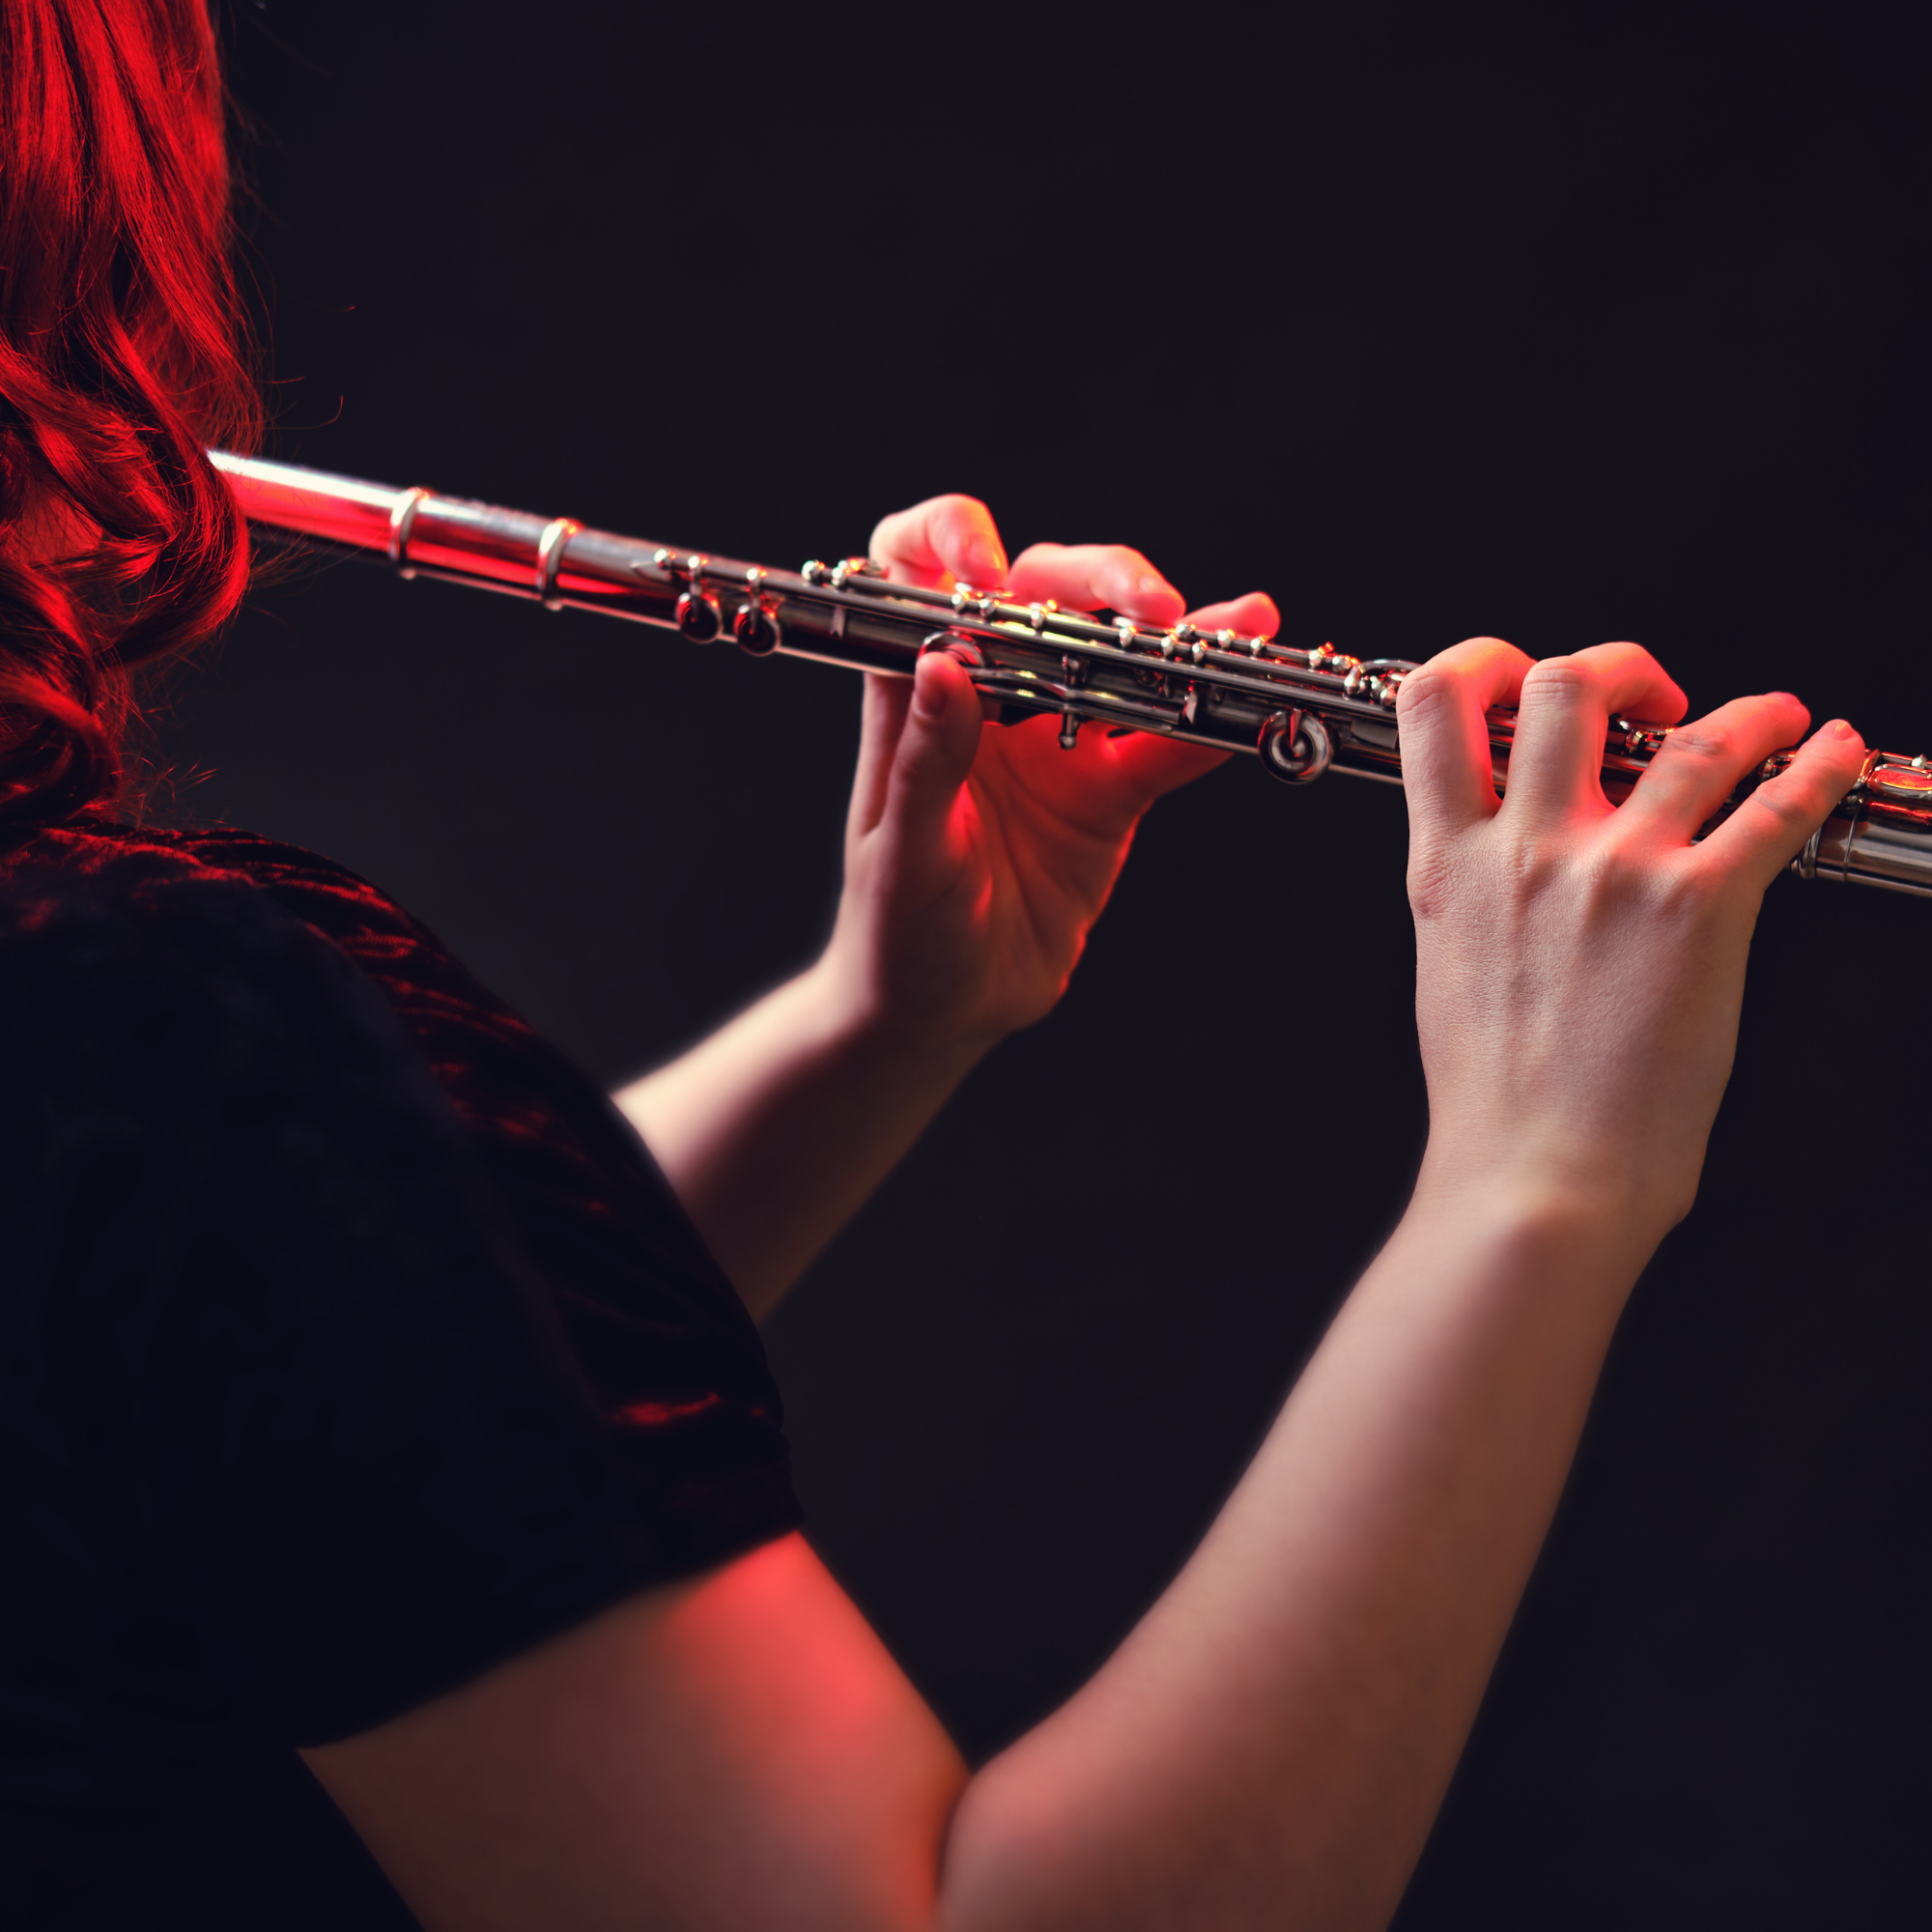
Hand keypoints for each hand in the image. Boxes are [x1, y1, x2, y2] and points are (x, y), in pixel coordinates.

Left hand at [821, 493, 1277, 1056]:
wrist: (942, 1012)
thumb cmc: (895, 930)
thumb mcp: (903, 852)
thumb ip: (927, 760)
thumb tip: (941, 663)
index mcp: (919, 692)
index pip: (918, 573)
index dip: (947, 540)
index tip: (983, 562)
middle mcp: (991, 696)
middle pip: (1046, 594)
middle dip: (1102, 581)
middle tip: (1150, 606)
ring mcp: (1057, 738)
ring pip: (1122, 657)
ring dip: (1181, 637)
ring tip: (1240, 623)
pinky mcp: (1109, 792)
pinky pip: (1165, 744)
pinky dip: (1207, 721)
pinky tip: (1250, 698)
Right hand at [1397, 638, 1864, 1245]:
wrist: (1538, 1178)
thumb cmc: (1495, 1100)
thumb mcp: (1446, 968)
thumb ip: (1470, 892)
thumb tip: (1497, 853)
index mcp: (1449, 865)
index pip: (1436, 708)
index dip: (1480, 663)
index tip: (1519, 675)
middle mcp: (1526, 850)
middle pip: (1562, 684)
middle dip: (1618, 669)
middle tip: (1650, 699)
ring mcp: (1613, 871)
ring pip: (1688, 734)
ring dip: (1746, 712)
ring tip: (1769, 717)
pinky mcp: (1701, 908)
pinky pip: (1776, 805)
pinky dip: (1819, 767)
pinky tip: (1836, 751)